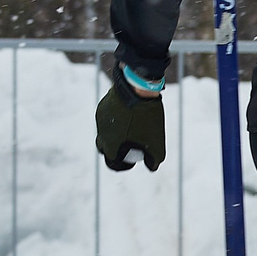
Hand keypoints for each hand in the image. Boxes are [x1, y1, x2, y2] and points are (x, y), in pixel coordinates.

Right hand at [95, 56, 164, 171]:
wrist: (137, 89)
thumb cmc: (147, 117)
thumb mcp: (156, 141)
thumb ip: (155, 158)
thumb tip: (152, 167)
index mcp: (110, 145)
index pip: (112, 162)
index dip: (122, 165)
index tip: (131, 161)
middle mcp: (101, 133)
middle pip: (106, 149)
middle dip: (117, 151)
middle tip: (130, 148)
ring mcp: (100, 120)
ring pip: (106, 133)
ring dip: (116, 136)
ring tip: (132, 131)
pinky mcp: (102, 107)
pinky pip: (108, 119)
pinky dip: (116, 122)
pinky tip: (129, 117)